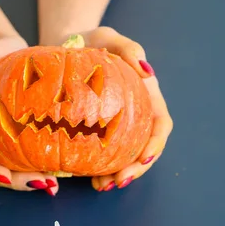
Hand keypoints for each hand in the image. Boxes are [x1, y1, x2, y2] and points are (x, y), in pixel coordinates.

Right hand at [0, 36, 59, 195]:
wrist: (11, 54)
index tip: (4, 175)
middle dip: (9, 180)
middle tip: (38, 182)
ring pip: (0, 169)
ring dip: (23, 181)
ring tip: (50, 183)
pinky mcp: (8, 140)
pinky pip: (16, 162)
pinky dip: (31, 171)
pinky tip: (53, 177)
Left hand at [63, 27, 172, 190]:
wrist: (65, 49)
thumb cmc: (91, 42)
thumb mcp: (108, 38)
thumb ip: (129, 49)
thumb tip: (146, 72)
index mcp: (145, 97)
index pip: (159, 125)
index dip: (156, 144)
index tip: (144, 158)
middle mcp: (135, 116)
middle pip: (144, 149)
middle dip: (135, 169)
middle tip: (118, 182)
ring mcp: (118, 129)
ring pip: (125, 158)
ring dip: (118, 176)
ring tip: (103, 187)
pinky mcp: (98, 135)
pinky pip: (103, 157)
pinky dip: (99, 171)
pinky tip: (90, 181)